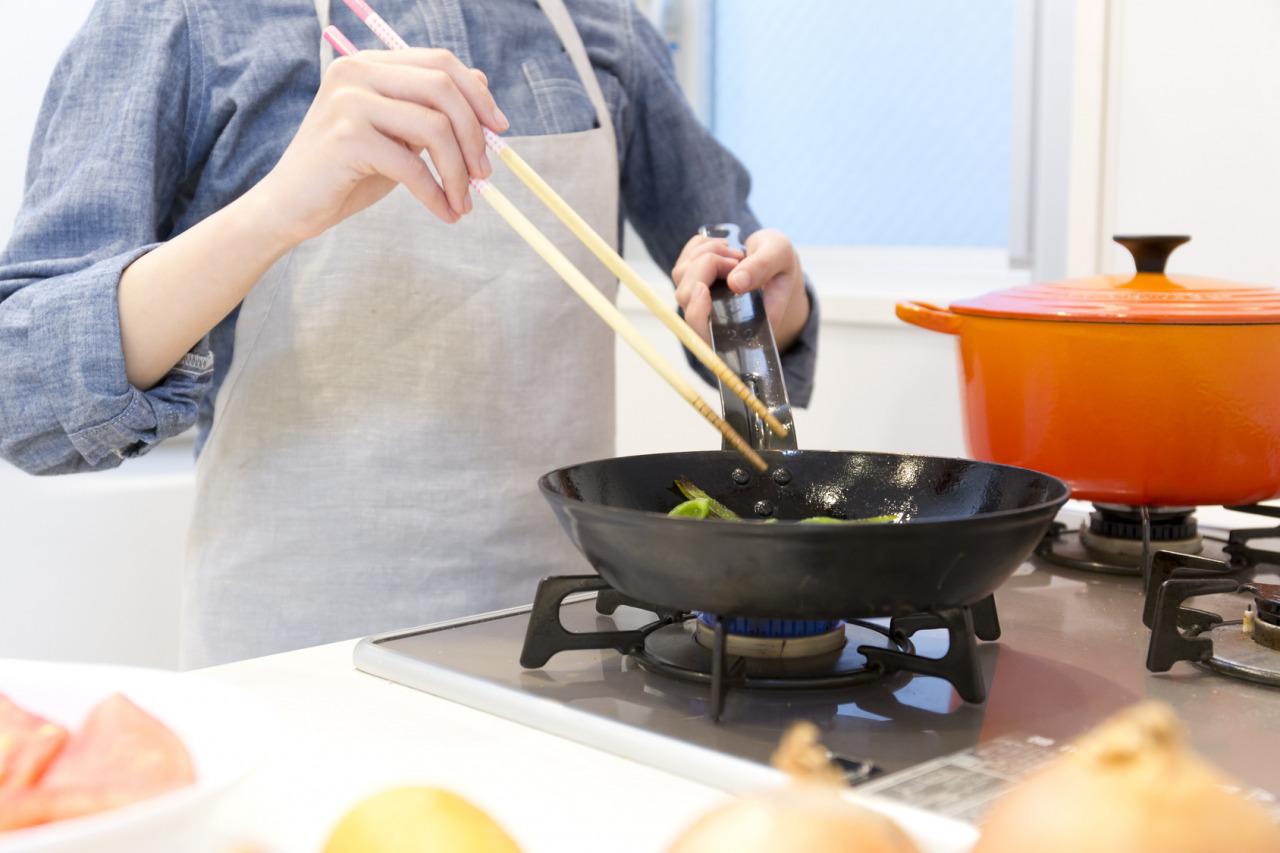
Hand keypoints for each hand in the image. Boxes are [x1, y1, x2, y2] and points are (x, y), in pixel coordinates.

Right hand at [253, 48, 508, 246]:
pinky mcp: (347, 138)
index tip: (499, 128)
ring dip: (460, 172)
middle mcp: (356, 73)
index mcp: (369, 65)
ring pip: (435, 128)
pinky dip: (437, 194)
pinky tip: (446, 213)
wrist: (288, 207)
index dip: (477, 94)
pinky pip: (413, 167)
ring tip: (465, 201)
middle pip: (443, 88)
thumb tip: (482, 90)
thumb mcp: (395, 137)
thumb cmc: (346, 174)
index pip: (439, 62)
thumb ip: (429, 113)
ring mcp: (350, 102)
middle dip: (475, 134)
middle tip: (486, 173)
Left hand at [672, 228, 810, 349]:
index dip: (698, 314)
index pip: (707, 334)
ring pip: (681, 276)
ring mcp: (700, 303)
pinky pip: (681, 264)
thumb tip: (735, 282)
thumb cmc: (779, 262)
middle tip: (737, 258)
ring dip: (705, 253)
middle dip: (706, 265)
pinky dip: (698, 247)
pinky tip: (722, 247)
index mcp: (744, 327)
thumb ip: (762, 266)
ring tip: (734, 252)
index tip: (703, 288)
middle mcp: (717, 320)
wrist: (773, 260)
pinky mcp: (691, 285)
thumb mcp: (781, 255)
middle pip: (687, 298)